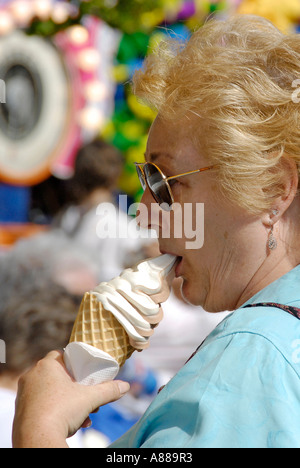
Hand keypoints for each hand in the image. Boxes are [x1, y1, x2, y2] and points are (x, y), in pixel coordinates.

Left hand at [13, 350, 129, 447]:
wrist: (38, 438)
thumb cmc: (61, 411)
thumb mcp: (90, 399)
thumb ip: (108, 390)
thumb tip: (125, 386)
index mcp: (46, 366)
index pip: (61, 355)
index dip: (74, 363)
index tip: (84, 374)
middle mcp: (31, 376)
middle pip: (58, 376)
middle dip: (75, 388)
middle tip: (87, 398)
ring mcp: (24, 393)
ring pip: (51, 392)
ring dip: (68, 402)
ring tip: (83, 416)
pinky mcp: (21, 410)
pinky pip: (42, 405)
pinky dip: (55, 411)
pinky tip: (70, 424)